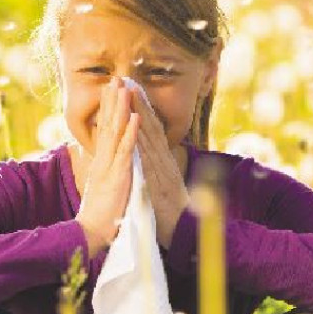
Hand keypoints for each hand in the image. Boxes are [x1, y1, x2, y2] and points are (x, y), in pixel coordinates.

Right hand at [76, 77, 139, 254]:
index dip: (108, 108)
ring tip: (123, 88)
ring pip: (115, 132)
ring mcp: (110, 166)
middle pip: (107, 124)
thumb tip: (104, 159)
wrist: (92, 233)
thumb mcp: (103, 186)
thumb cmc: (100, 212)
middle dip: (112, 100)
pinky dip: (131, 133)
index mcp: (102, 161)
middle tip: (115, 78)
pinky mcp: (118, 176)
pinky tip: (135, 117)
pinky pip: (126, 151)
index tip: (111, 89)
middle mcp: (103, 159)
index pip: (105, 129)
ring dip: (120, 108)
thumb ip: (104, 170)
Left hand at [128, 88, 189, 248]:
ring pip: (149, 139)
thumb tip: (149, 154)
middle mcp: (164, 161)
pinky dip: (143, 145)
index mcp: (162, 160)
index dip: (141, 108)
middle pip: (150, 127)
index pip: (150, 129)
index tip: (131, 89)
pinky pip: (149, 162)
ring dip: (140, 116)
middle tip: (128, 81)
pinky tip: (136, 129)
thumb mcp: (162, 183)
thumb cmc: (171, 210)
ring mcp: (163, 170)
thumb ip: (156, 167)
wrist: (184, 232)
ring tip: (130, 95)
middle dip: (139, 103)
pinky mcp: (160, 184)